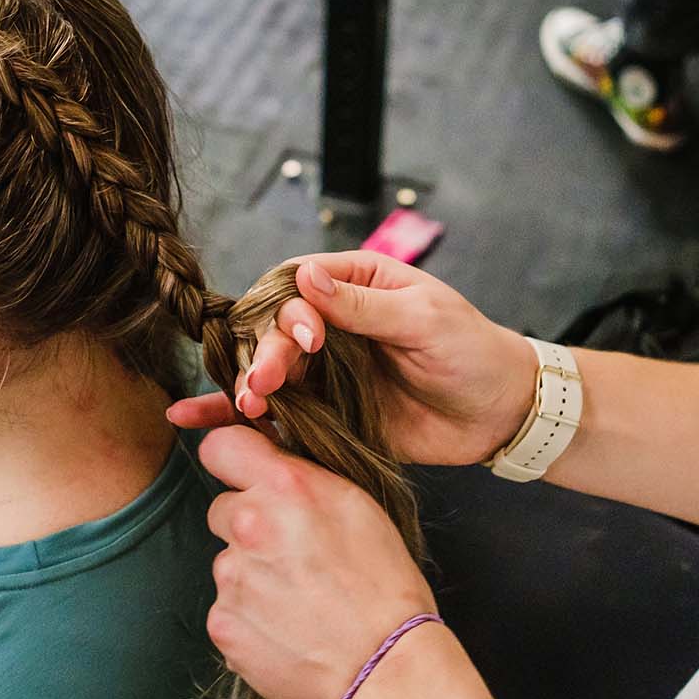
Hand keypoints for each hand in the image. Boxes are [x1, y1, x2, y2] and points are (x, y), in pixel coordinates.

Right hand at [168, 252, 537, 466]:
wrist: (500, 412)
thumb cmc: (472, 350)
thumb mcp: (425, 319)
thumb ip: (364, 306)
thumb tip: (308, 276)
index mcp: (354, 284)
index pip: (297, 287)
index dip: (290, 312)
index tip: (310, 341)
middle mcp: (332, 324)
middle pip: (276, 331)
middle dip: (265, 354)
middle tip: (264, 385)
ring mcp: (327, 370)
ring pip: (271, 371)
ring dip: (250, 385)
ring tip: (242, 406)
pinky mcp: (327, 413)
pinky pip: (278, 412)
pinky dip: (239, 418)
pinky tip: (198, 422)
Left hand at [200, 424, 436, 698]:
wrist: (383, 664)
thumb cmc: (383, 584)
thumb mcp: (355, 504)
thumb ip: (301, 478)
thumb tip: (266, 467)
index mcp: (284, 486)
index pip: (220, 447)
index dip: (231, 461)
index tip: (244, 477)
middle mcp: (249, 525)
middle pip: (222, 510)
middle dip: (248, 526)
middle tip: (292, 554)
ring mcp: (231, 578)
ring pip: (228, 563)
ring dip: (251, 575)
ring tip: (299, 599)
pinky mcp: (222, 624)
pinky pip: (226, 609)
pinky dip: (249, 617)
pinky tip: (287, 627)